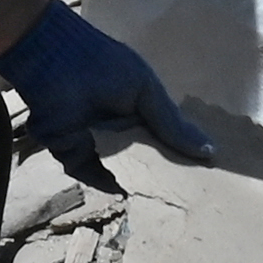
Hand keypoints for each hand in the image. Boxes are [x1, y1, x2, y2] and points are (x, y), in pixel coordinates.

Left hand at [0, 1, 217, 190]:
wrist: (52, 60)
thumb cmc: (103, 66)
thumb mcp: (145, 90)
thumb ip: (171, 123)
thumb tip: (209, 151)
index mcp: (137, 109)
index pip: (164, 138)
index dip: (181, 155)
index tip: (205, 176)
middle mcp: (118, 128)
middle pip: (144, 160)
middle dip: (161, 177)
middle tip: (188, 198)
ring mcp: (95, 143)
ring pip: (120, 170)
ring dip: (136, 183)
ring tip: (163, 202)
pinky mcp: (73, 154)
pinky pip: (93, 174)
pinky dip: (108, 183)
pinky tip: (129, 193)